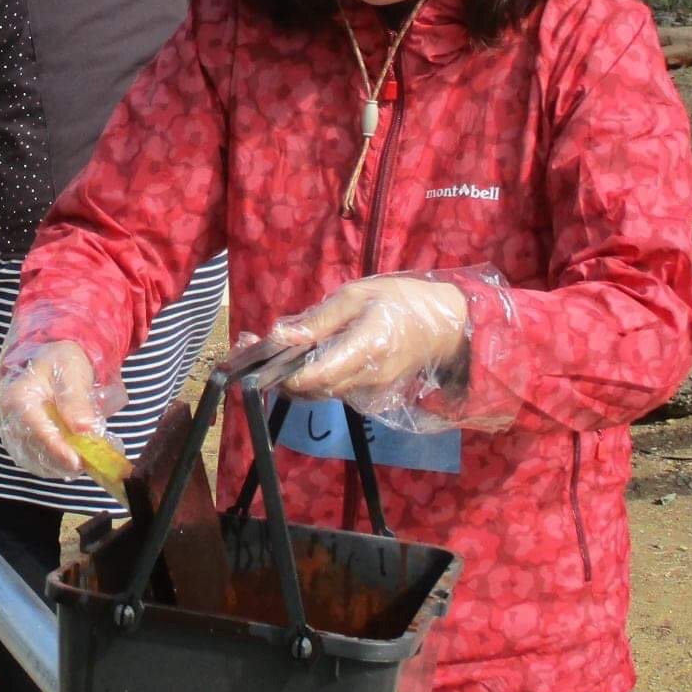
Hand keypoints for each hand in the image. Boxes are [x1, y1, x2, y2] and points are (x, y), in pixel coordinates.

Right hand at [0, 339, 124, 480]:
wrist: (53, 363)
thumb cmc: (61, 362)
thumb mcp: (71, 370)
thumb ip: (76, 399)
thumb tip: (84, 428)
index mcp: (18, 397)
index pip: (35, 429)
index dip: (56, 448)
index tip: (76, 462)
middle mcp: (10, 419)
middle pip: (33, 450)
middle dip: (61, 461)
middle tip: (87, 464)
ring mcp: (14, 434)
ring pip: (35, 461)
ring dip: (60, 466)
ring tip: (84, 463)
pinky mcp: (22, 445)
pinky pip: (37, 463)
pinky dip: (55, 467)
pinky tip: (72, 463)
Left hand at [257, 275, 469, 411]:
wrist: (445, 327)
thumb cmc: (400, 302)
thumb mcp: (357, 296)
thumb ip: (318, 320)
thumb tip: (280, 337)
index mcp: (366, 348)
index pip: (317, 375)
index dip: (284, 374)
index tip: (256, 360)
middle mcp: (367, 378)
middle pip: (312, 388)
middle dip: (278, 373)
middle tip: (246, 349)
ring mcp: (370, 391)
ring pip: (320, 391)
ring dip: (291, 376)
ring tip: (266, 350)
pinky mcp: (370, 396)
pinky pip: (333, 390)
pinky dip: (311, 377)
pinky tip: (297, 357)